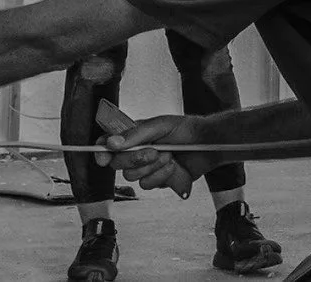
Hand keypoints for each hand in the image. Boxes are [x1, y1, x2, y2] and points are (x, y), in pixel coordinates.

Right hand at [96, 114, 216, 198]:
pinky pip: (148, 185)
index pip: (109, 144)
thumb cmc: (187, 129)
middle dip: (135, 159)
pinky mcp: (158, 180)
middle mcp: (137, 152)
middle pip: (117, 164)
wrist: (209, 145)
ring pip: (132, 177)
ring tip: (169, 155)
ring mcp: (147, 168)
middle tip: (154, 151)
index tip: (104, 158)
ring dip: (152, 167)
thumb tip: (111, 143)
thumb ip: (136, 134)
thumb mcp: (160, 125)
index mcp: (134, 135)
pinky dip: (161, 175)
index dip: (102, 152)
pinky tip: (173, 166)